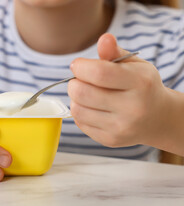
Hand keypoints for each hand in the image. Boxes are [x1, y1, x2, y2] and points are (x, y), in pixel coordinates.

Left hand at [68, 33, 167, 147]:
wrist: (157, 118)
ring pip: (77, 109)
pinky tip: (92, 108)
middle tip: (80, 80)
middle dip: (74, 83)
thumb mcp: (134, 65)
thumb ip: (115, 52)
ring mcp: (121, 127)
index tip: (78, 65)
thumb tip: (104, 39)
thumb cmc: (141, 86)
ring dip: (75, 98)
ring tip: (87, 94)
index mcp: (140, 83)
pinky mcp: (110, 140)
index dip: (81, 67)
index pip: (99, 73)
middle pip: (82, 93)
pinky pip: (80, 122)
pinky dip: (81, 112)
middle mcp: (132, 108)